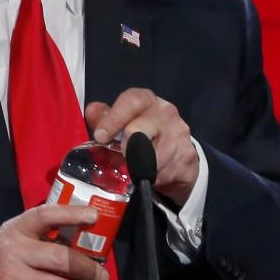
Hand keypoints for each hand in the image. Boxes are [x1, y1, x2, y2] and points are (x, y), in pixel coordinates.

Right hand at [0, 204, 109, 279]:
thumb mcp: (6, 243)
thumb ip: (34, 241)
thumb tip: (76, 246)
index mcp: (14, 232)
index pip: (45, 215)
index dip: (71, 214)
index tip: (94, 216)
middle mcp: (15, 253)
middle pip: (61, 258)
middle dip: (88, 269)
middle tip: (102, 278)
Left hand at [85, 88, 199, 204]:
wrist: (180, 156)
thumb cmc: (146, 134)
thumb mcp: (125, 123)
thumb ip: (106, 118)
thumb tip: (92, 111)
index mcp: (148, 101)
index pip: (132, 101)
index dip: (113, 119)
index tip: (101, 136)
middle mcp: (166, 113)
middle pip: (138, 131)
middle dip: (126, 148)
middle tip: (122, 157)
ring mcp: (179, 136)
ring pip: (150, 158)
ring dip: (139, 168)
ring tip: (138, 168)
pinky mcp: (187, 157)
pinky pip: (162, 173)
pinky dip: (153, 178)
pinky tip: (153, 175)